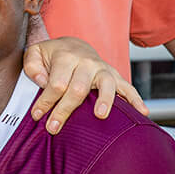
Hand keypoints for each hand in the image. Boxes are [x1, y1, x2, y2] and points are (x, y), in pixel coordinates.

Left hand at [23, 36, 147, 133]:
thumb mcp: (35, 53)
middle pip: (77, 88)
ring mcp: (103, 69)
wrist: (74, 45)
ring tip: (100, 115)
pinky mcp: (114, 76)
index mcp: (66, 56)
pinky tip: (142, 112)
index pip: (56, 83)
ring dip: (104, 100)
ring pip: (106, 85)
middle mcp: (86, 62)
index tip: (37, 115)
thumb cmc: (52, 56)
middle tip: (54, 128)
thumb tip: (42, 81)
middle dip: (64, 110)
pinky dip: (136, 99)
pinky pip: (128, 87)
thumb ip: (32, 65)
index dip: (45, 101)